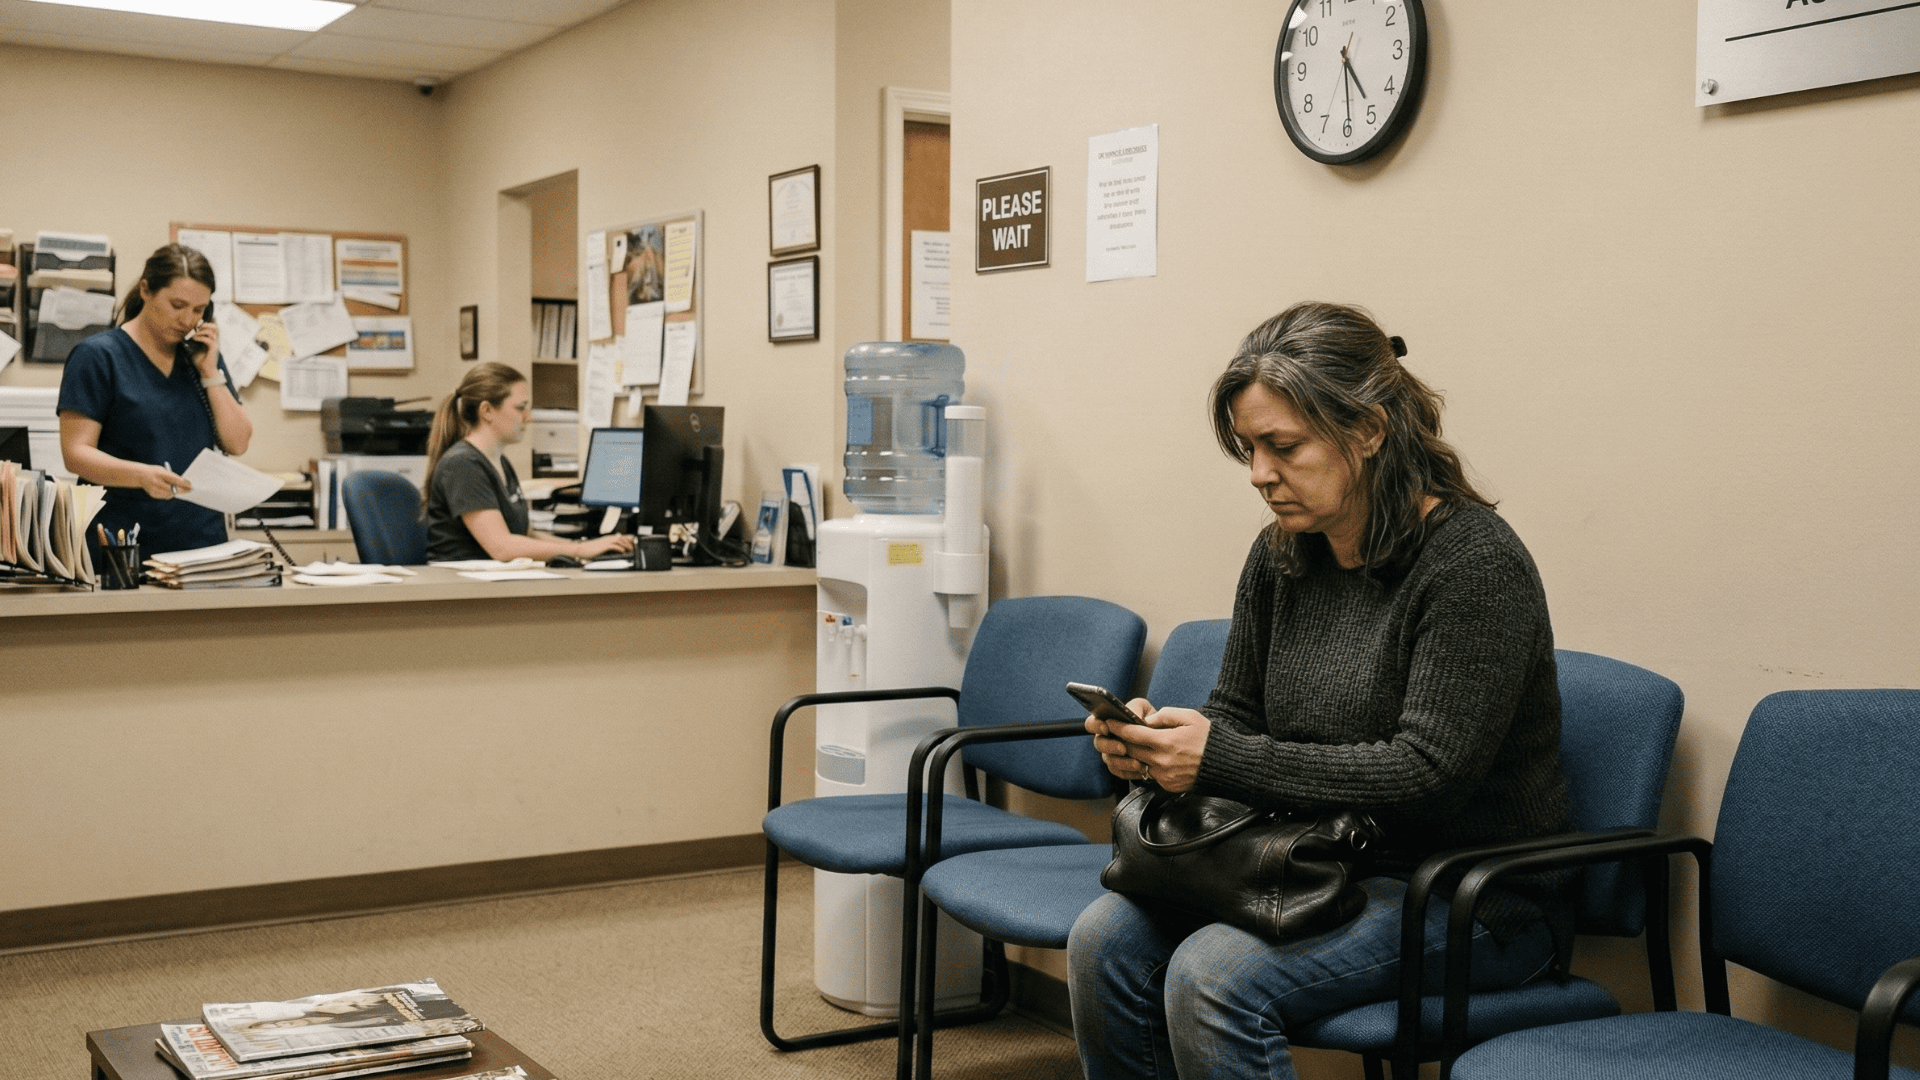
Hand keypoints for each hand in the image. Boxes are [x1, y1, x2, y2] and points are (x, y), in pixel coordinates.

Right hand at [139, 464, 189, 499]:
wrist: (141, 475)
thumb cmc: (156, 472)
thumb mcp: (163, 470)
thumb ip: (172, 477)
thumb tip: (183, 484)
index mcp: (159, 474)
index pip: (174, 479)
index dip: (183, 483)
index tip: (190, 486)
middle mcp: (156, 482)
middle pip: (172, 488)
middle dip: (182, 490)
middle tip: (189, 490)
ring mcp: (153, 489)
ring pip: (169, 494)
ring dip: (176, 492)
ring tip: (179, 489)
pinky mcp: (152, 494)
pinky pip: (165, 496)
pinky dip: (169, 494)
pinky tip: (169, 490)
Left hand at [188, 322, 221, 375]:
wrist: (205, 371)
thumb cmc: (200, 361)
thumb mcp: (194, 349)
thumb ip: (192, 341)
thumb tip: (183, 335)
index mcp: (212, 340)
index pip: (215, 328)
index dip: (212, 321)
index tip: (206, 316)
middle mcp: (216, 341)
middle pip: (215, 327)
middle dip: (205, 324)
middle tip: (196, 325)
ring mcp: (216, 344)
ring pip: (212, 331)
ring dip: (201, 330)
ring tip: (193, 333)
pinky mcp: (214, 348)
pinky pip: (208, 339)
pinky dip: (200, 337)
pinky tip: (194, 338)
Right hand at [579, 533, 636, 558]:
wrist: (581, 549)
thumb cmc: (590, 550)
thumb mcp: (601, 548)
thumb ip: (608, 548)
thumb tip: (616, 551)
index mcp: (608, 539)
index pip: (621, 537)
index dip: (628, 539)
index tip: (634, 544)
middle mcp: (608, 538)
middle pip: (622, 538)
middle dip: (630, 542)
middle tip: (635, 548)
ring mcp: (606, 542)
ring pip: (619, 541)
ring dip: (626, 545)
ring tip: (631, 550)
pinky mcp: (603, 546)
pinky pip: (614, 546)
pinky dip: (620, 548)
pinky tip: (623, 551)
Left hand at [1088, 702, 1211, 791]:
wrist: (1226, 765)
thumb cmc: (1210, 738)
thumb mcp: (1190, 717)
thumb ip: (1165, 715)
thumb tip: (1147, 721)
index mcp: (1166, 742)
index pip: (1133, 734)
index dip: (1118, 728)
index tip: (1109, 723)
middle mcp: (1162, 761)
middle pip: (1130, 750)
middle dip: (1121, 741)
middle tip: (1115, 733)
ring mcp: (1164, 776)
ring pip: (1138, 764)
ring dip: (1133, 755)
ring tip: (1134, 745)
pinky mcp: (1168, 785)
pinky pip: (1151, 775)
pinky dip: (1148, 766)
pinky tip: (1152, 758)